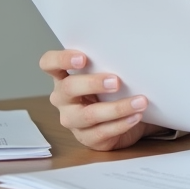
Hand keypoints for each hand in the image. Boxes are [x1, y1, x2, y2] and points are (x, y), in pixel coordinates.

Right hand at [39, 49, 159, 150]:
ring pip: (89, 114)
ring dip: (116, 108)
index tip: (82, 58)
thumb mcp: (108, 73)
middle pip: (69, 88)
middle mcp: (63, 98)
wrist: (127, 117)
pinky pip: (102, 132)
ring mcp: (73, 120)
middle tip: (116, 81)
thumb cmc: (114, 89)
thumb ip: (108, 63)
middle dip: (93, 83)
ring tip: (140, 101)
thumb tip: (128, 50)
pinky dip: (122, 123)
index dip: (61, 59)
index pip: (49, 63)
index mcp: (63, 76)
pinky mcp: (87, 138)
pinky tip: (136, 116)